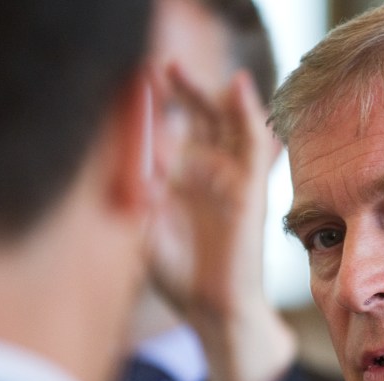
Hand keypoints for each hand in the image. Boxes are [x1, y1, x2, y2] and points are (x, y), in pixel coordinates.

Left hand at [147, 64, 296, 380]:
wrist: (211, 310)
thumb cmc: (180, 275)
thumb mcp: (144, 226)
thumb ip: (137, 191)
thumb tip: (129, 151)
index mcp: (181, 180)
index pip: (169, 129)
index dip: (152, 106)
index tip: (129, 84)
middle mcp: (207, 174)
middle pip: (198, 117)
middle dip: (178, 90)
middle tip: (156, 67)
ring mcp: (230, 179)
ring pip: (224, 123)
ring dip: (206, 93)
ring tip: (177, 70)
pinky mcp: (251, 189)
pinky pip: (254, 145)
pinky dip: (248, 114)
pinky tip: (238, 87)